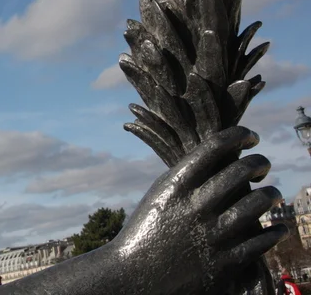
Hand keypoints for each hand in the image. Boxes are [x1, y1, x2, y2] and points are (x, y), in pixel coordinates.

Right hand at [115, 126, 287, 293]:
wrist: (134, 276)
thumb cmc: (146, 230)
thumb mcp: (160, 194)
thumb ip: (187, 175)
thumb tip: (220, 157)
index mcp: (176, 185)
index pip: (215, 146)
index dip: (240, 134)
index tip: (250, 137)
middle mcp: (196, 206)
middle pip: (242, 169)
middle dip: (260, 162)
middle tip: (261, 166)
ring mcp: (212, 234)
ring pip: (259, 202)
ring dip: (272, 194)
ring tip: (272, 194)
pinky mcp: (225, 262)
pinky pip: (262, 241)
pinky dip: (275, 231)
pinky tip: (277, 227)